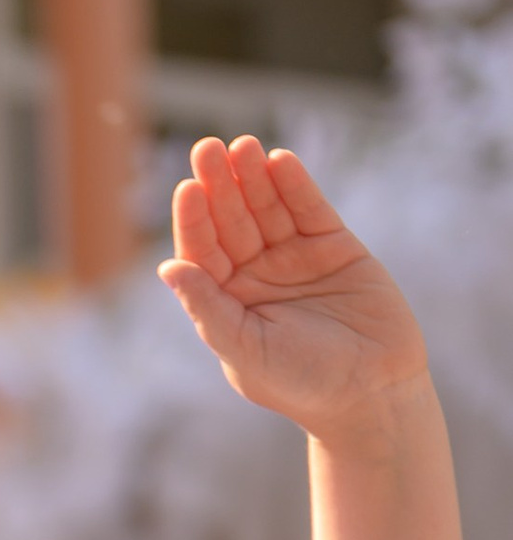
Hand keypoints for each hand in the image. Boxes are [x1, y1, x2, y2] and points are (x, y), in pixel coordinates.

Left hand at [162, 137, 426, 433]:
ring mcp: (294, 257)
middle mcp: (255, 274)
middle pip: (231, 220)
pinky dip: (295, 184)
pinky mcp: (334, 246)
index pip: (202, 251)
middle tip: (207, 148)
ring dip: (253, 176)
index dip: (193, 219)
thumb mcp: (245, 349)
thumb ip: (208, 308)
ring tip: (243, 146)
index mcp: (226, 299)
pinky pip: (310, 209)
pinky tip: (280, 160)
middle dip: (219, 185)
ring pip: (268, 207)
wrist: (372, 393)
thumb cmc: (301, 384)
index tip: (187, 188)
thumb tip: (167, 267)